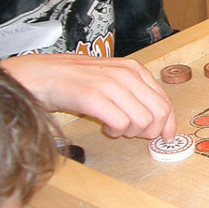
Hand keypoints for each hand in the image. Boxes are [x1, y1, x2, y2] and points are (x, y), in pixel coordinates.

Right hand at [0, 54, 176, 140]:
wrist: (40, 75)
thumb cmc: (76, 81)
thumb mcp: (112, 81)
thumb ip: (135, 95)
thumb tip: (159, 121)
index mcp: (134, 70)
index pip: (166, 101)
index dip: (169, 124)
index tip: (167, 137)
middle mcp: (127, 74)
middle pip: (159, 113)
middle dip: (151, 131)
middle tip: (133, 133)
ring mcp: (110, 84)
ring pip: (143, 121)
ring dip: (131, 132)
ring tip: (115, 127)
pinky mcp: (93, 97)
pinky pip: (121, 124)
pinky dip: (115, 132)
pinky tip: (105, 127)